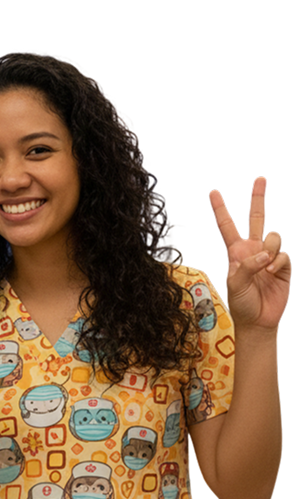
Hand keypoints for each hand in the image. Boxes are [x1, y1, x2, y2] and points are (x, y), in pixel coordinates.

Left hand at [209, 176, 290, 331]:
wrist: (259, 320)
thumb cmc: (241, 303)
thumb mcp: (234, 284)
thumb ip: (246, 266)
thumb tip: (265, 254)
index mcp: (236, 252)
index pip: (226, 226)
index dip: (220, 209)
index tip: (213, 192)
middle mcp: (253, 250)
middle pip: (257, 218)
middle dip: (258, 198)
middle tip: (260, 178)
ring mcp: (269, 256)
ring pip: (274, 236)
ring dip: (270, 248)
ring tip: (264, 268)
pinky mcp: (284, 266)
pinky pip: (284, 254)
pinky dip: (278, 262)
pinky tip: (272, 272)